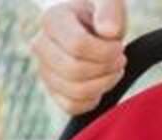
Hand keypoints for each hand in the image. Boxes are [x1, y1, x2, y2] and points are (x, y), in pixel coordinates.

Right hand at [30, 0, 127, 114]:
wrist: (92, 26)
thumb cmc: (101, 12)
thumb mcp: (109, 0)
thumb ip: (110, 9)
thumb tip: (108, 32)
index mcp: (52, 19)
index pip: (78, 46)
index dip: (105, 52)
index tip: (119, 46)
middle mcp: (41, 45)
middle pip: (75, 71)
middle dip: (106, 69)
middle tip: (120, 60)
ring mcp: (45, 70)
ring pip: (74, 92)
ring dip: (103, 85)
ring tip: (114, 70)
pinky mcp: (52, 89)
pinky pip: (72, 106)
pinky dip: (92, 99)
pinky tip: (101, 83)